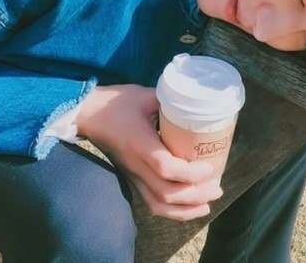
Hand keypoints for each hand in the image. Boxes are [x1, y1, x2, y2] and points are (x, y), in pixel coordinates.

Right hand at [76, 84, 222, 220]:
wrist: (89, 115)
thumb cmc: (116, 103)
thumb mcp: (145, 95)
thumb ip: (170, 101)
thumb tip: (195, 104)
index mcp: (139, 143)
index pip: (165, 168)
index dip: (190, 173)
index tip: (209, 167)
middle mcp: (135, 165)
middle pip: (166, 194)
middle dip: (195, 196)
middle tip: (217, 187)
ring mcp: (132, 175)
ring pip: (158, 205)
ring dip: (185, 209)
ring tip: (207, 203)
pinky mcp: (131, 178)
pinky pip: (151, 203)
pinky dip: (172, 211)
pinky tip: (188, 207)